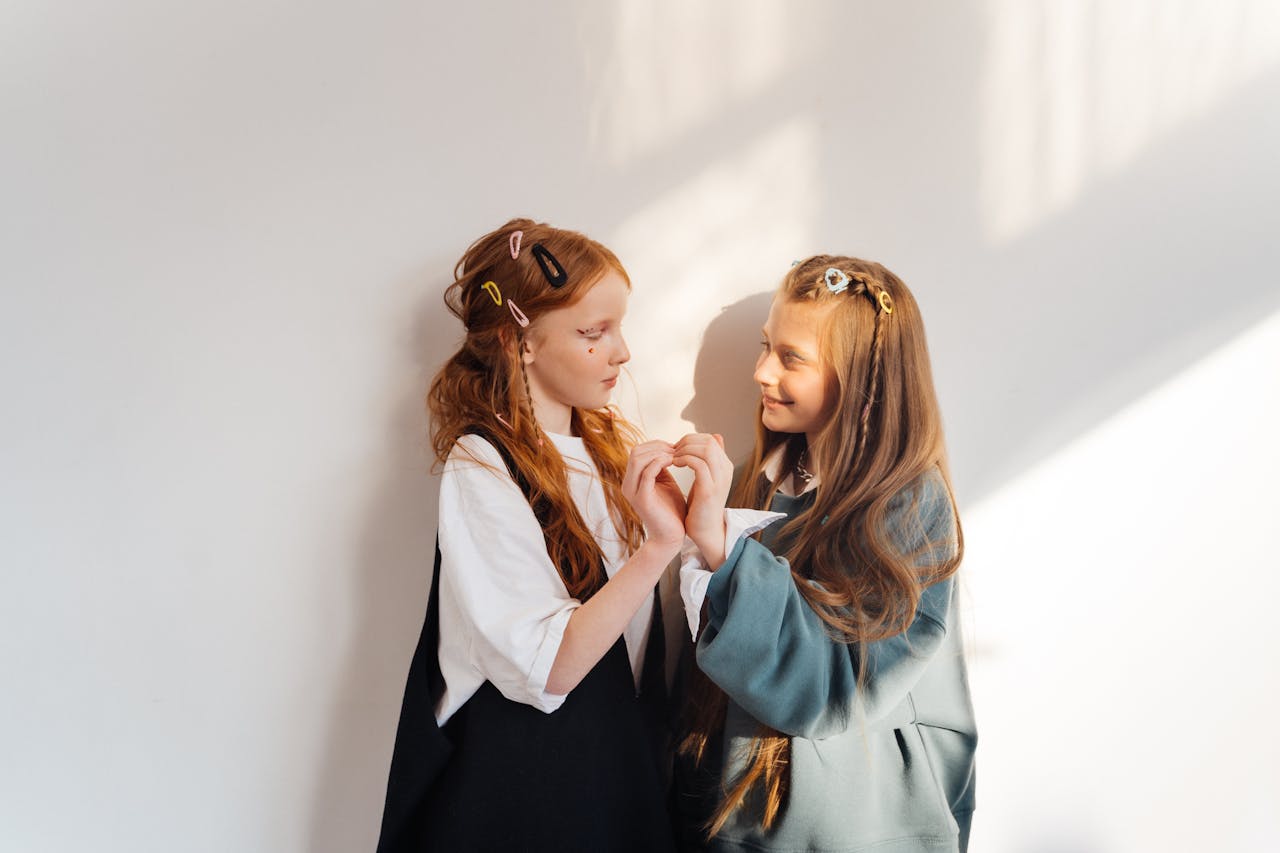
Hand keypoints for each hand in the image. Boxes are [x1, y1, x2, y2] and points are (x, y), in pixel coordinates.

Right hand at [622, 440, 686, 552]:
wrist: (672, 536)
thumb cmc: (671, 510)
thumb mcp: (665, 482)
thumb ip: (661, 466)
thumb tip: (666, 447)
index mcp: (632, 480)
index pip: (637, 451)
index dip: (656, 445)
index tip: (674, 447)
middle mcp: (628, 484)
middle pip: (635, 452)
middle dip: (657, 446)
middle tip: (676, 449)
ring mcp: (633, 492)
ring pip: (638, 459)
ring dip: (659, 453)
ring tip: (676, 455)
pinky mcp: (642, 499)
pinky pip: (647, 472)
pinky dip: (660, 463)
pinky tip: (673, 462)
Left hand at [673, 433, 733, 566]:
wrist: (705, 531)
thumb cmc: (702, 505)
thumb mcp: (707, 478)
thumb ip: (709, 460)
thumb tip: (715, 436)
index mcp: (725, 466)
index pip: (711, 439)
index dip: (691, 439)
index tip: (677, 448)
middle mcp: (726, 470)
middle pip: (709, 441)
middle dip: (687, 442)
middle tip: (672, 451)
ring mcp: (720, 479)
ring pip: (705, 450)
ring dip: (685, 450)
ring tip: (672, 458)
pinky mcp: (710, 490)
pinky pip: (699, 464)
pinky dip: (684, 460)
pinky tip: (674, 465)